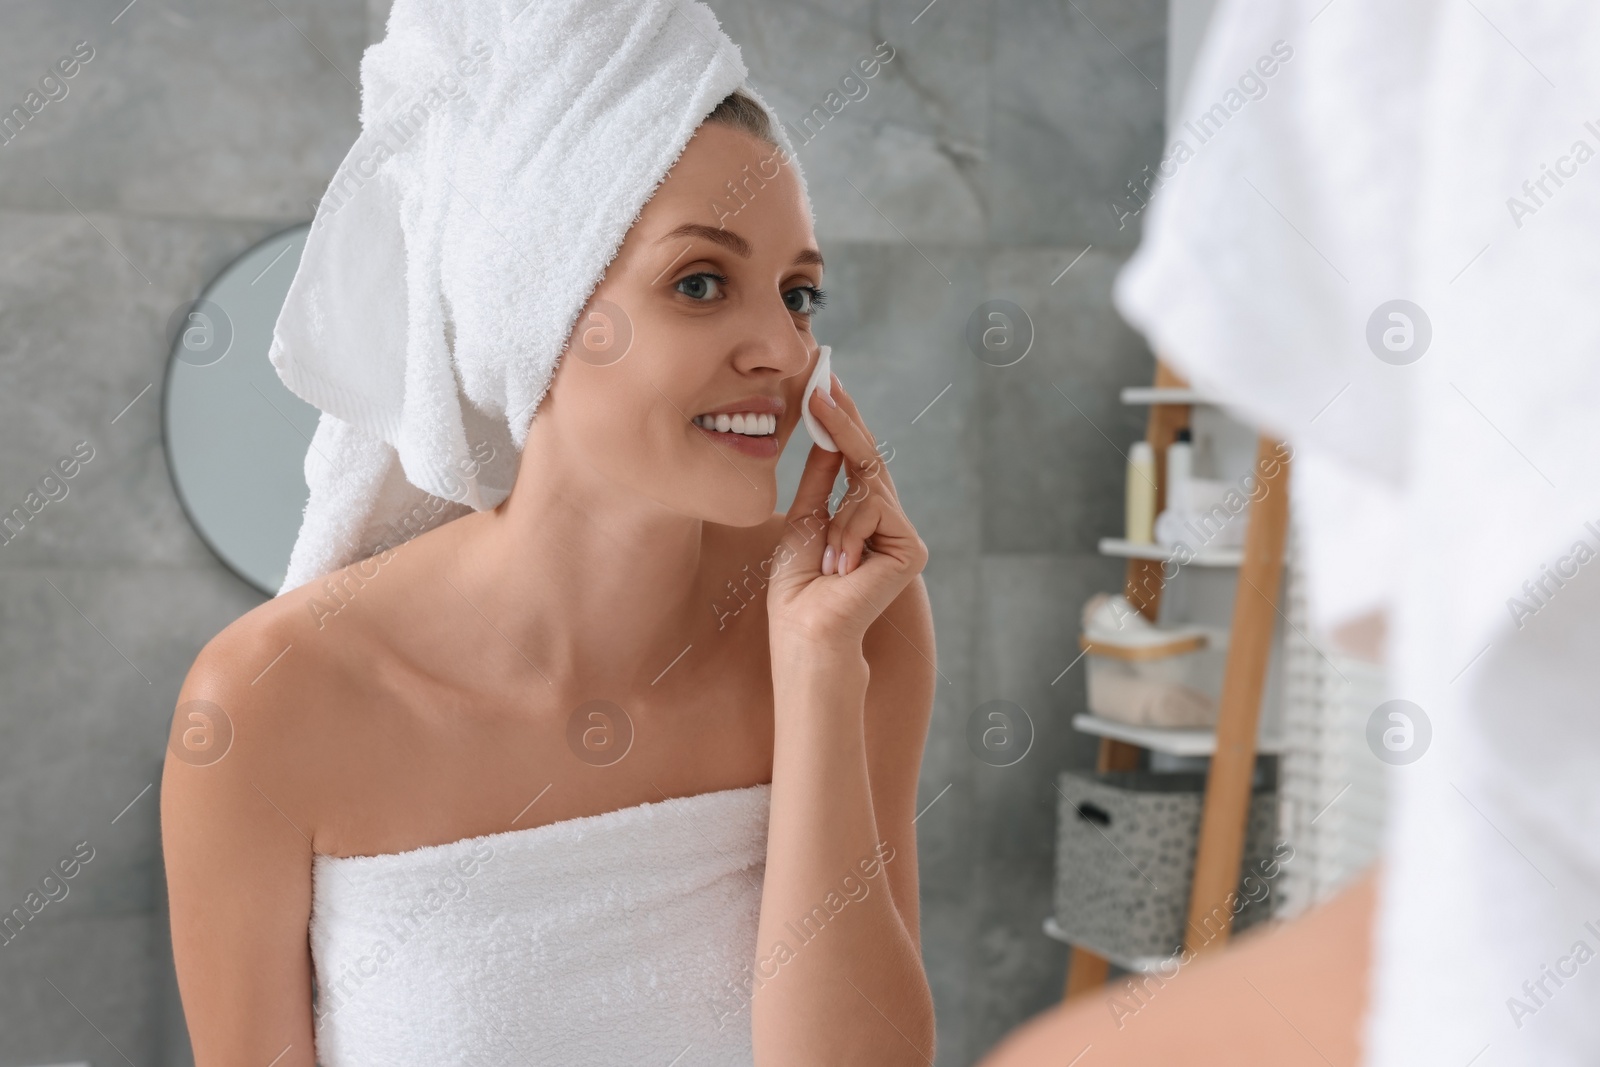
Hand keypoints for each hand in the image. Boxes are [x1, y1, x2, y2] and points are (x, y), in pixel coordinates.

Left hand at [766, 365, 928, 654]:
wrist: (806, 628)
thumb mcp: (804, 518)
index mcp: (859, 515)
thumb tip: (827, 432)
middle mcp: (886, 522)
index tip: (826, 383)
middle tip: (823, 383)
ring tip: (825, 560)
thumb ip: (821, 478)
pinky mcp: (911, 548)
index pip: (854, 459)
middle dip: (844, 422)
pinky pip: (874, 509)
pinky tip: (840, 567)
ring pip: (868, 484)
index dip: (842, 421)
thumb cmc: (798, 586)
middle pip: (869, 459)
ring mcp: (901, 535)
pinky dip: (849, 532)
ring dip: (837, 517)